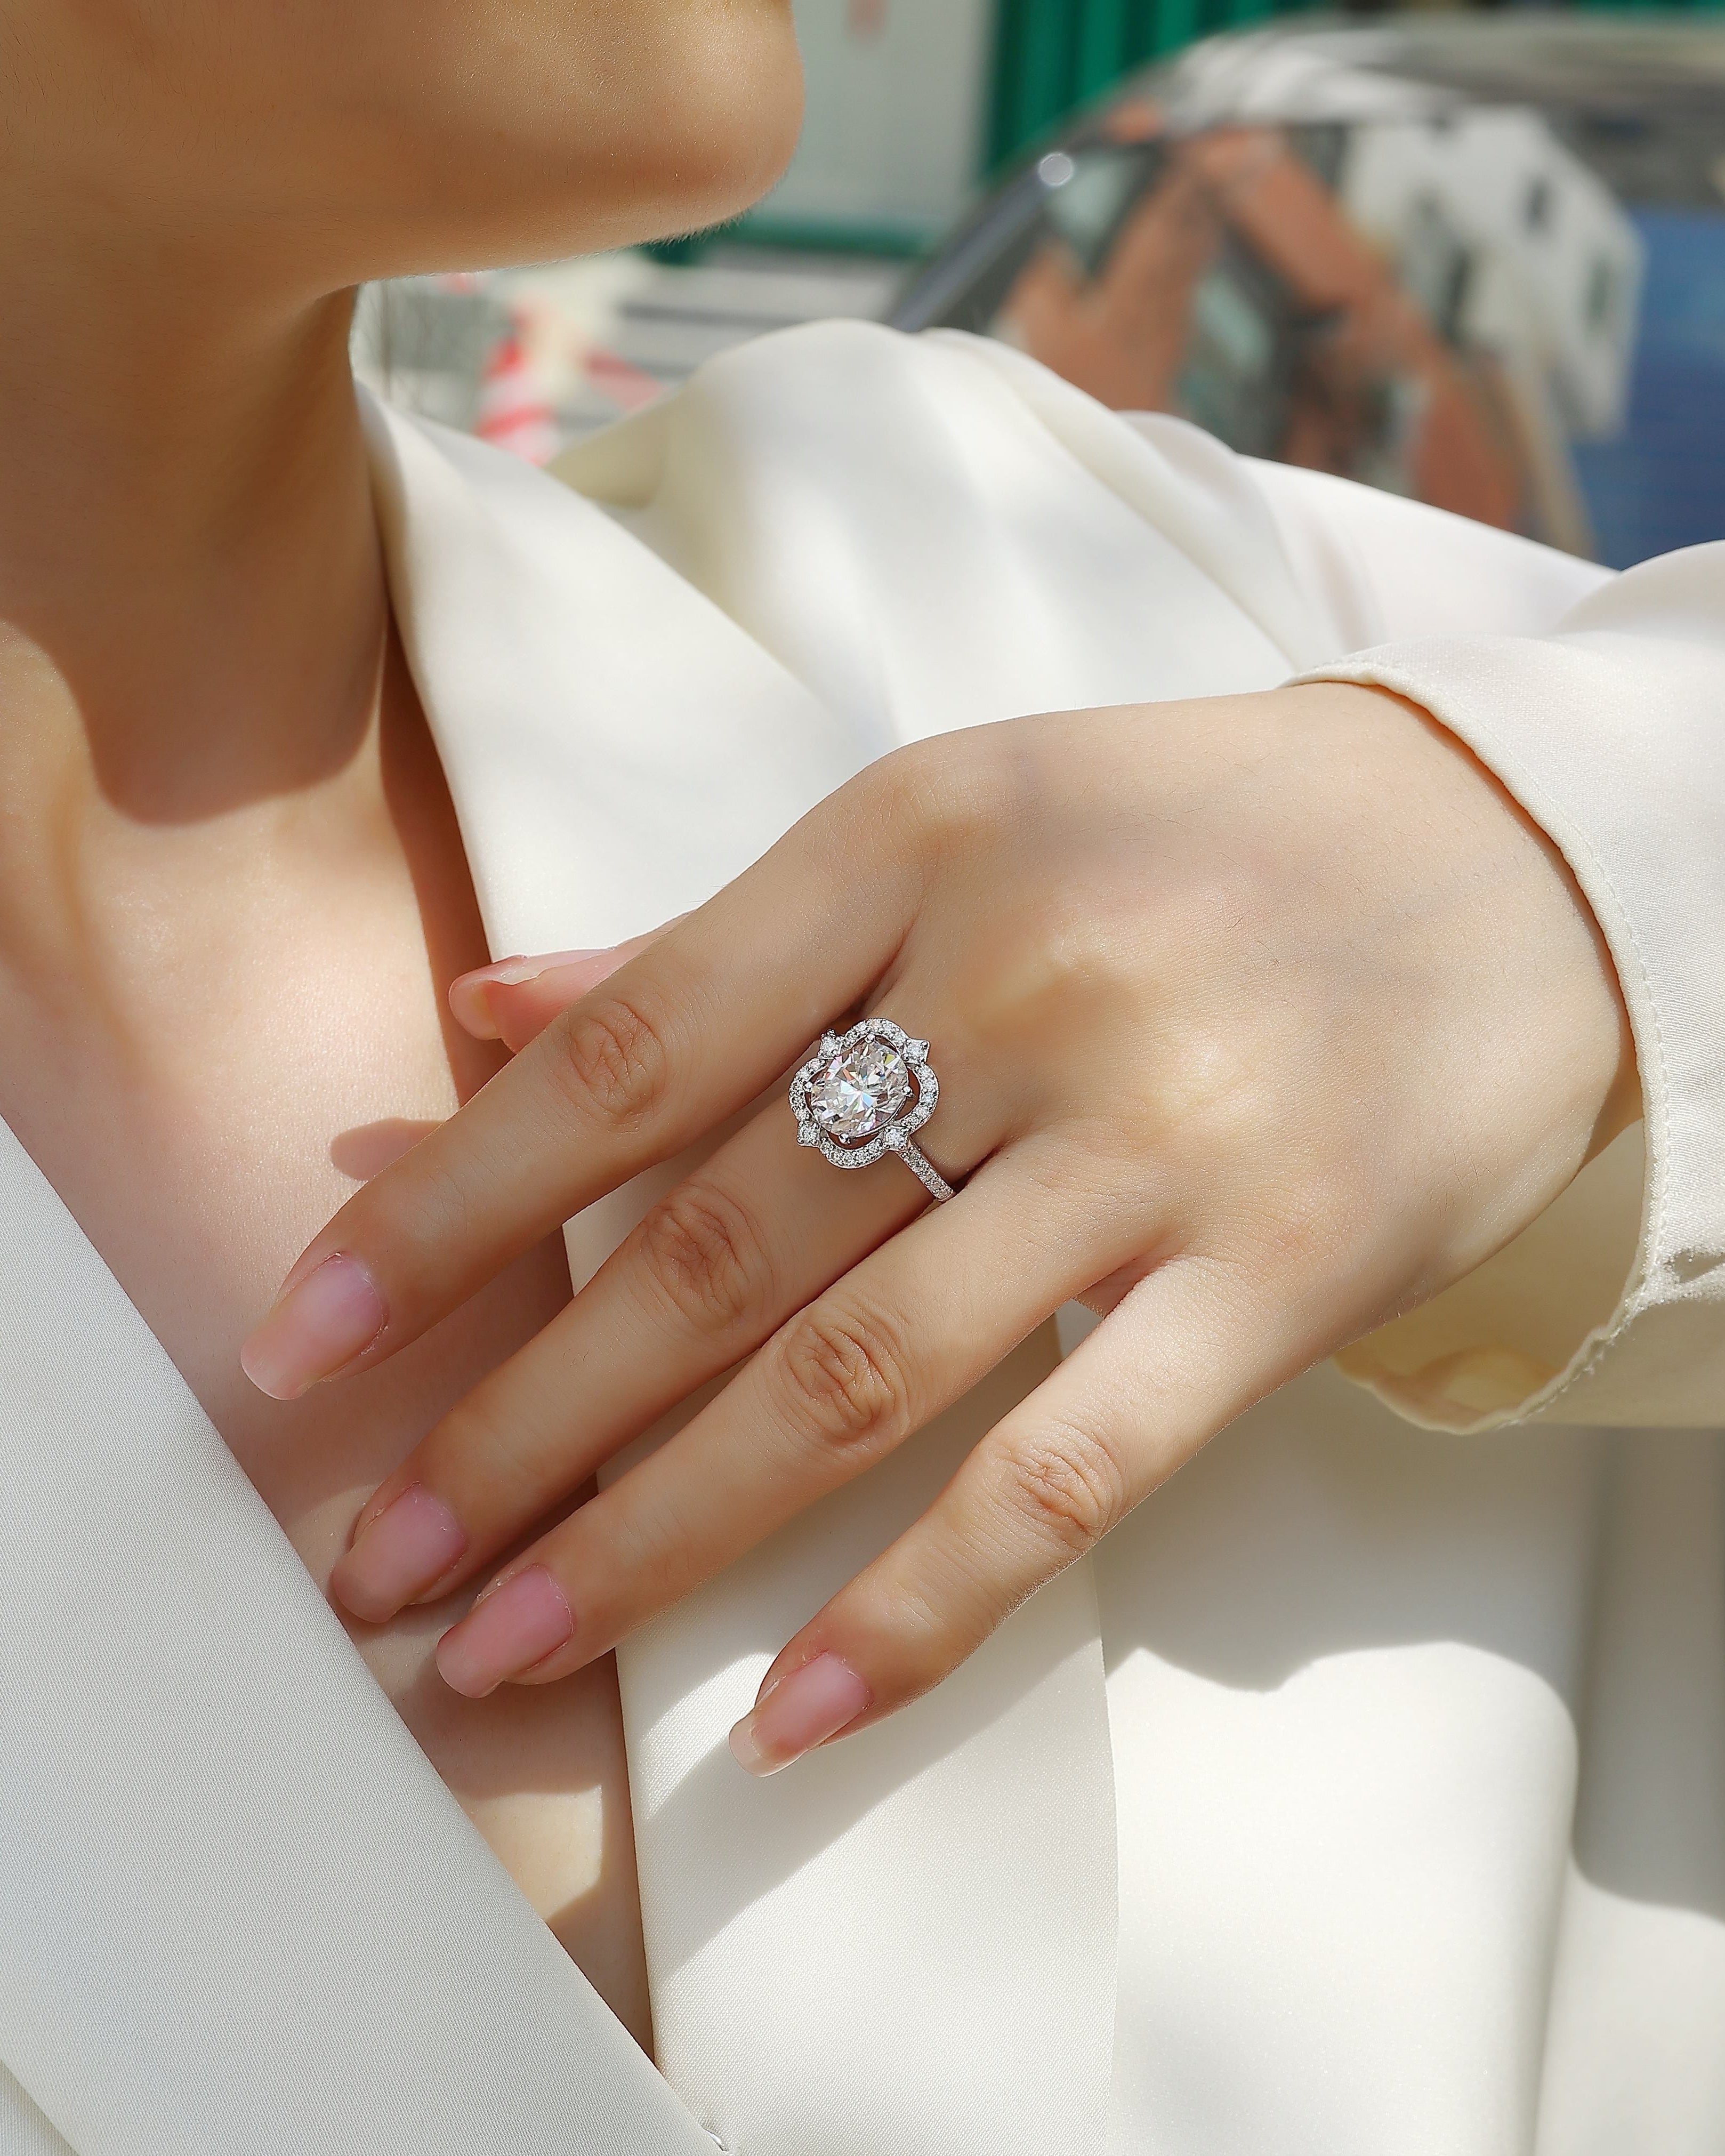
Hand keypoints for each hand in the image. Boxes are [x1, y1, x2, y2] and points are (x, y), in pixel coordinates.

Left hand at [242, 685, 1635, 1772]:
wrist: (1506, 855)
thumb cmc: (1187, 837)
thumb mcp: (951, 824)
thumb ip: (717, 938)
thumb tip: (480, 1009)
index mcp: (907, 842)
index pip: (623, 1056)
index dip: (444, 1212)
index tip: (298, 1342)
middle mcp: (1017, 982)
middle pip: (713, 1244)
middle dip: (521, 1423)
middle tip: (380, 1562)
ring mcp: (1157, 1135)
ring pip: (859, 1370)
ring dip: (664, 1528)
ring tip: (513, 1641)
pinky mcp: (1284, 1268)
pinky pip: (1075, 1462)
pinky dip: (926, 1598)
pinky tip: (795, 1707)